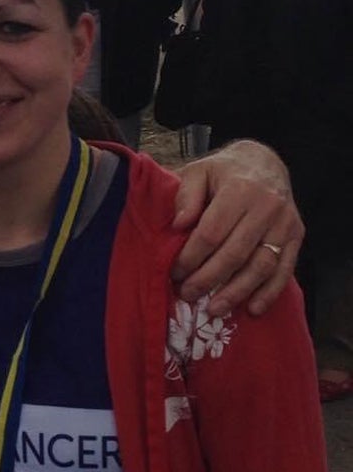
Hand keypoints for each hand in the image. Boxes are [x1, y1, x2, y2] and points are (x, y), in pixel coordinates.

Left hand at [171, 140, 303, 316]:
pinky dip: (269, 292)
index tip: (175, 273)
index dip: (191, 257)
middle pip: (235, 253)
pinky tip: (252, 309)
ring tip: (214, 309)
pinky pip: (284, 269)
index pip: (212, 232)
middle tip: (188, 295)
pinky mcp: (297, 235)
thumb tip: (178, 224)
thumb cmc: (223, 172)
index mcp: (239, 189)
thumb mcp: (198, 171)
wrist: (264, 163)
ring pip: (261, 265)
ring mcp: (285, 223)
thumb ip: (186, 195)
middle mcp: (267, 207)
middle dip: (208, 279)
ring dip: (237, 292)